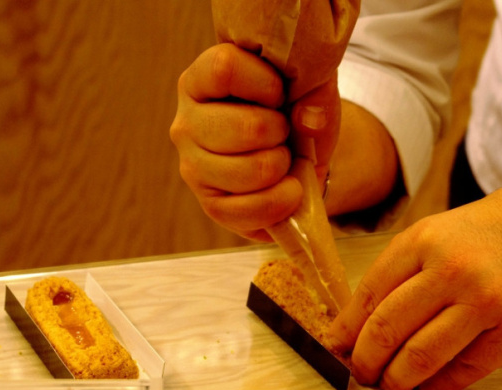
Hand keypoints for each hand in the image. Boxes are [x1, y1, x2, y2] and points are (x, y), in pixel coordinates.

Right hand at [170, 44, 339, 240]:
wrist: (298, 155)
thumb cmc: (294, 110)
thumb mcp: (311, 85)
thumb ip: (315, 89)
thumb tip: (309, 120)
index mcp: (201, 79)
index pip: (224, 68)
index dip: (266, 83)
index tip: (280, 94)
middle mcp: (186, 123)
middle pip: (245, 127)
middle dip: (281, 131)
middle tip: (283, 131)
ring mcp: (193, 167)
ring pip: (251, 171)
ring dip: (282, 166)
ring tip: (283, 158)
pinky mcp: (211, 205)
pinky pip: (251, 209)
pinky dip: (281, 201)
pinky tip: (289, 189)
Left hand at [328, 166, 501, 389]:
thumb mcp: (445, 229)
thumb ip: (407, 270)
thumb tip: (365, 321)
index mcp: (425, 239)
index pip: (369, 293)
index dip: (347, 329)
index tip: (335, 348)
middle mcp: (452, 268)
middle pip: (387, 329)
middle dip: (365, 361)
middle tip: (361, 374)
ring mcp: (488, 300)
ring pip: (421, 356)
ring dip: (397, 380)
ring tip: (391, 386)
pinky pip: (466, 370)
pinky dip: (440, 387)